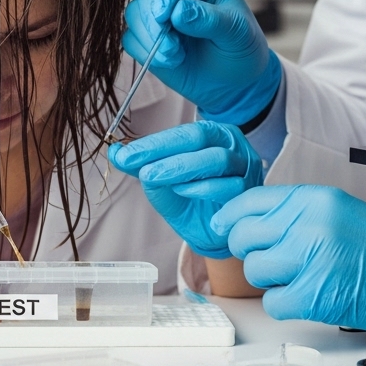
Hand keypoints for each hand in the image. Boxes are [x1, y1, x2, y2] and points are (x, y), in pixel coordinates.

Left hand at [108, 121, 264, 258]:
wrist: (212, 233)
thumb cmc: (190, 199)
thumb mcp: (160, 180)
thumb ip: (140, 164)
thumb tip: (115, 152)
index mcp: (211, 134)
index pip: (182, 132)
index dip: (154, 143)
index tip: (126, 154)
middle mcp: (231, 145)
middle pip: (200, 139)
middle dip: (166, 153)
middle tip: (141, 169)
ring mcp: (244, 167)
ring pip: (217, 160)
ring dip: (182, 169)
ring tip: (157, 179)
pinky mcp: (250, 191)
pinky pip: (230, 186)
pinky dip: (202, 189)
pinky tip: (184, 193)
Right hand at [123, 0, 280, 124]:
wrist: (233, 83)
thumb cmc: (241, 49)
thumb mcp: (237, 33)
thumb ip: (210, 20)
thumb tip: (178, 12)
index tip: (165, 14)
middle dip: (153, 20)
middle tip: (171, 46)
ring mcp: (158, 13)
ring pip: (134, 14)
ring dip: (150, 39)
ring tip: (175, 57)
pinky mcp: (146, 37)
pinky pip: (131, 38)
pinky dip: (145, 52)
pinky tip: (169, 62)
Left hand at [213, 186, 365, 329]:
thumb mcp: (332, 209)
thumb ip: (289, 211)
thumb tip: (237, 219)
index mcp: (311, 199)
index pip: (247, 202)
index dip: (229, 217)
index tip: (223, 227)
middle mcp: (308, 224)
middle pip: (242, 238)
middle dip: (252, 251)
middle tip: (275, 257)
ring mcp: (311, 259)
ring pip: (254, 270)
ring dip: (271, 278)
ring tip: (300, 275)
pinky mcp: (314, 294)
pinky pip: (272, 301)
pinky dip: (285, 303)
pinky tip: (307, 294)